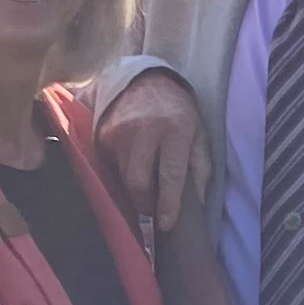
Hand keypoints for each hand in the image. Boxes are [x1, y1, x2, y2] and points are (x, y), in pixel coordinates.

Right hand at [97, 67, 204, 232]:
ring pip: (123, 177)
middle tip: (153, 210)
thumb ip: (200, 169)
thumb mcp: (199, 136)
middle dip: (145, 204)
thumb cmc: (179, 114)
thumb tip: (196, 206)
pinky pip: (112, 166)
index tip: (166, 224)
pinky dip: (123, 173)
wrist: (147, 81)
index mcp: (176, 130)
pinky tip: (133, 163)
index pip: (170, 174)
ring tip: (146, 184)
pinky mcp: (103, 133)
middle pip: (138, 181)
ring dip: (135, 189)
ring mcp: (120, 131)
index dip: (168, 203)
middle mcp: (145, 130)